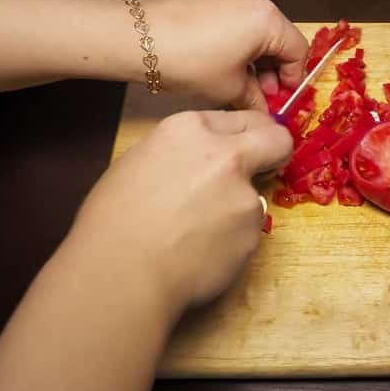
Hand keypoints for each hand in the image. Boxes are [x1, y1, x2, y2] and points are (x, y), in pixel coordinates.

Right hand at [65, 111, 291, 307]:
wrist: (121, 272)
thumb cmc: (112, 220)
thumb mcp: (140, 161)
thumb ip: (183, 153)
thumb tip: (202, 163)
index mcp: (191, 129)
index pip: (244, 118)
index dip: (248, 136)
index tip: (247, 149)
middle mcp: (226, 156)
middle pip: (277, 140)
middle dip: (276, 152)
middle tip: (265, 168)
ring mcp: (245, 196)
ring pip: (258, 196)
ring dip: (239, 210)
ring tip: (197, 233)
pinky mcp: (253, 234)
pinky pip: (248, 233)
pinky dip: (231, 242)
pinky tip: (201, 253)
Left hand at [143, 0, 308, 109]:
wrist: (138, 40)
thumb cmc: (188, 62)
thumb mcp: (230, 89)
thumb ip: (256, 99)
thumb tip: (265, 110)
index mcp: (267, 18)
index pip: (297, 50)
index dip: (292, 79)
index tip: (282, 99)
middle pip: (280, 38)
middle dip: (273, 70)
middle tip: (262, 97)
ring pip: (259, 31)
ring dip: (257, 59)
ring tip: (243, 86)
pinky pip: (240, 22)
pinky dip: (241, 45)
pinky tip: (228, 68)